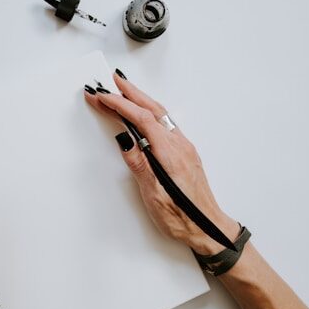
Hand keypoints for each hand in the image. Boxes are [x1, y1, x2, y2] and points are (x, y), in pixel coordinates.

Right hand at [85, 71, 238, 255]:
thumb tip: (124, 140)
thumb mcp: (153, 195)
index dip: (120, 104)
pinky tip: (143, 113)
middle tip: (112, 79)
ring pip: (160, 114)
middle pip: (153, 109)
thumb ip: (139, 165)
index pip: (141, 119)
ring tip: (124, 90)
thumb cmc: (182, 217)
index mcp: (170, 153)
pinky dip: (150, 112)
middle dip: (130, 92)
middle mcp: (179, 145)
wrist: (208, 228)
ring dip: (140, 99)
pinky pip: (165, 123)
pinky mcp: (185, 152)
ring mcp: (184, 147)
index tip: (101, 96)